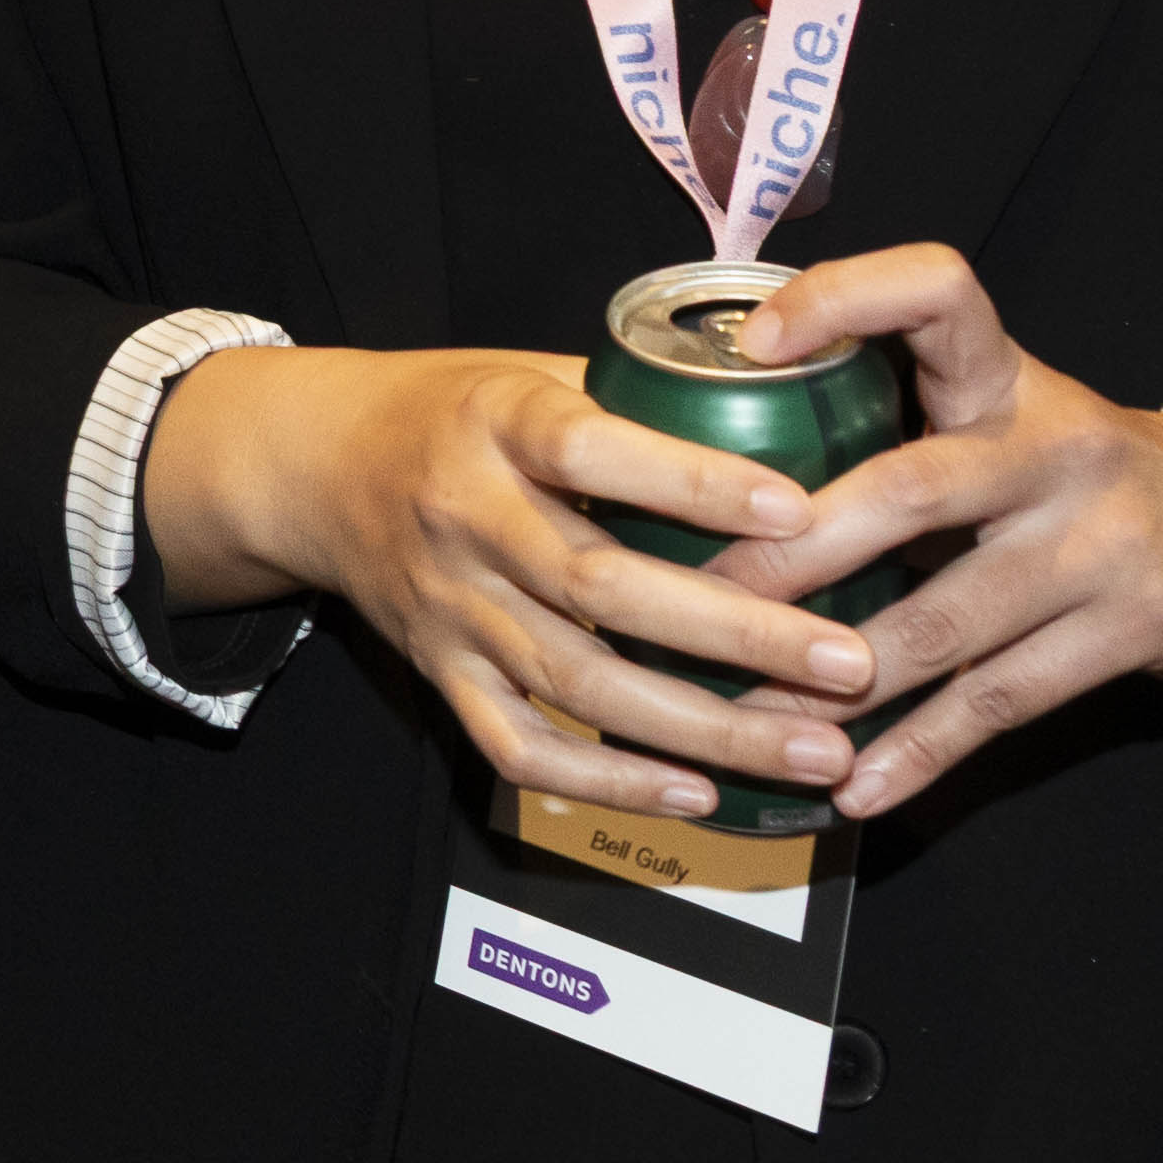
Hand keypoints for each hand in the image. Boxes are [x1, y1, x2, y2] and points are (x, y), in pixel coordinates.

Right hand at [130, 340, 878, 823]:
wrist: (313, 468)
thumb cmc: (451, 411)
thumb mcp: (528, 370)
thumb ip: (636, 397)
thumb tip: (785, 402)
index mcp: (494, 423)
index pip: (594, 451)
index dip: (695, 484)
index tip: (799, 510)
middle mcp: (466, 518)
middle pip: (603, 588)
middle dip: (739, 634)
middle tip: (850, 664)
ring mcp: (450, 607)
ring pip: (581, 684)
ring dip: (709, 727)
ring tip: (818, 749)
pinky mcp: (441, 673)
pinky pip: (523, 746)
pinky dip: (612, 780)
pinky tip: (701, 793)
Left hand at [690, 249, 1162, 820]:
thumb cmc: (1076, 474)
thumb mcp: (1007, 414)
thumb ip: (898, 422)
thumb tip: (717, 476)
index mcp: (1008, 377)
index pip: (936, 290)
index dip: (844, 300)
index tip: (757, 344)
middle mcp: (1055, 448)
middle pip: (911, 491)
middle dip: (794, 553)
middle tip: (699, 598)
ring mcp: (1098, 543)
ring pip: (945, 623)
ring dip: (834, 682)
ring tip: (745, 720)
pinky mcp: (1129, 630)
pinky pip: (999, 701)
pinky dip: (919, 753)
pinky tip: (853, 787)